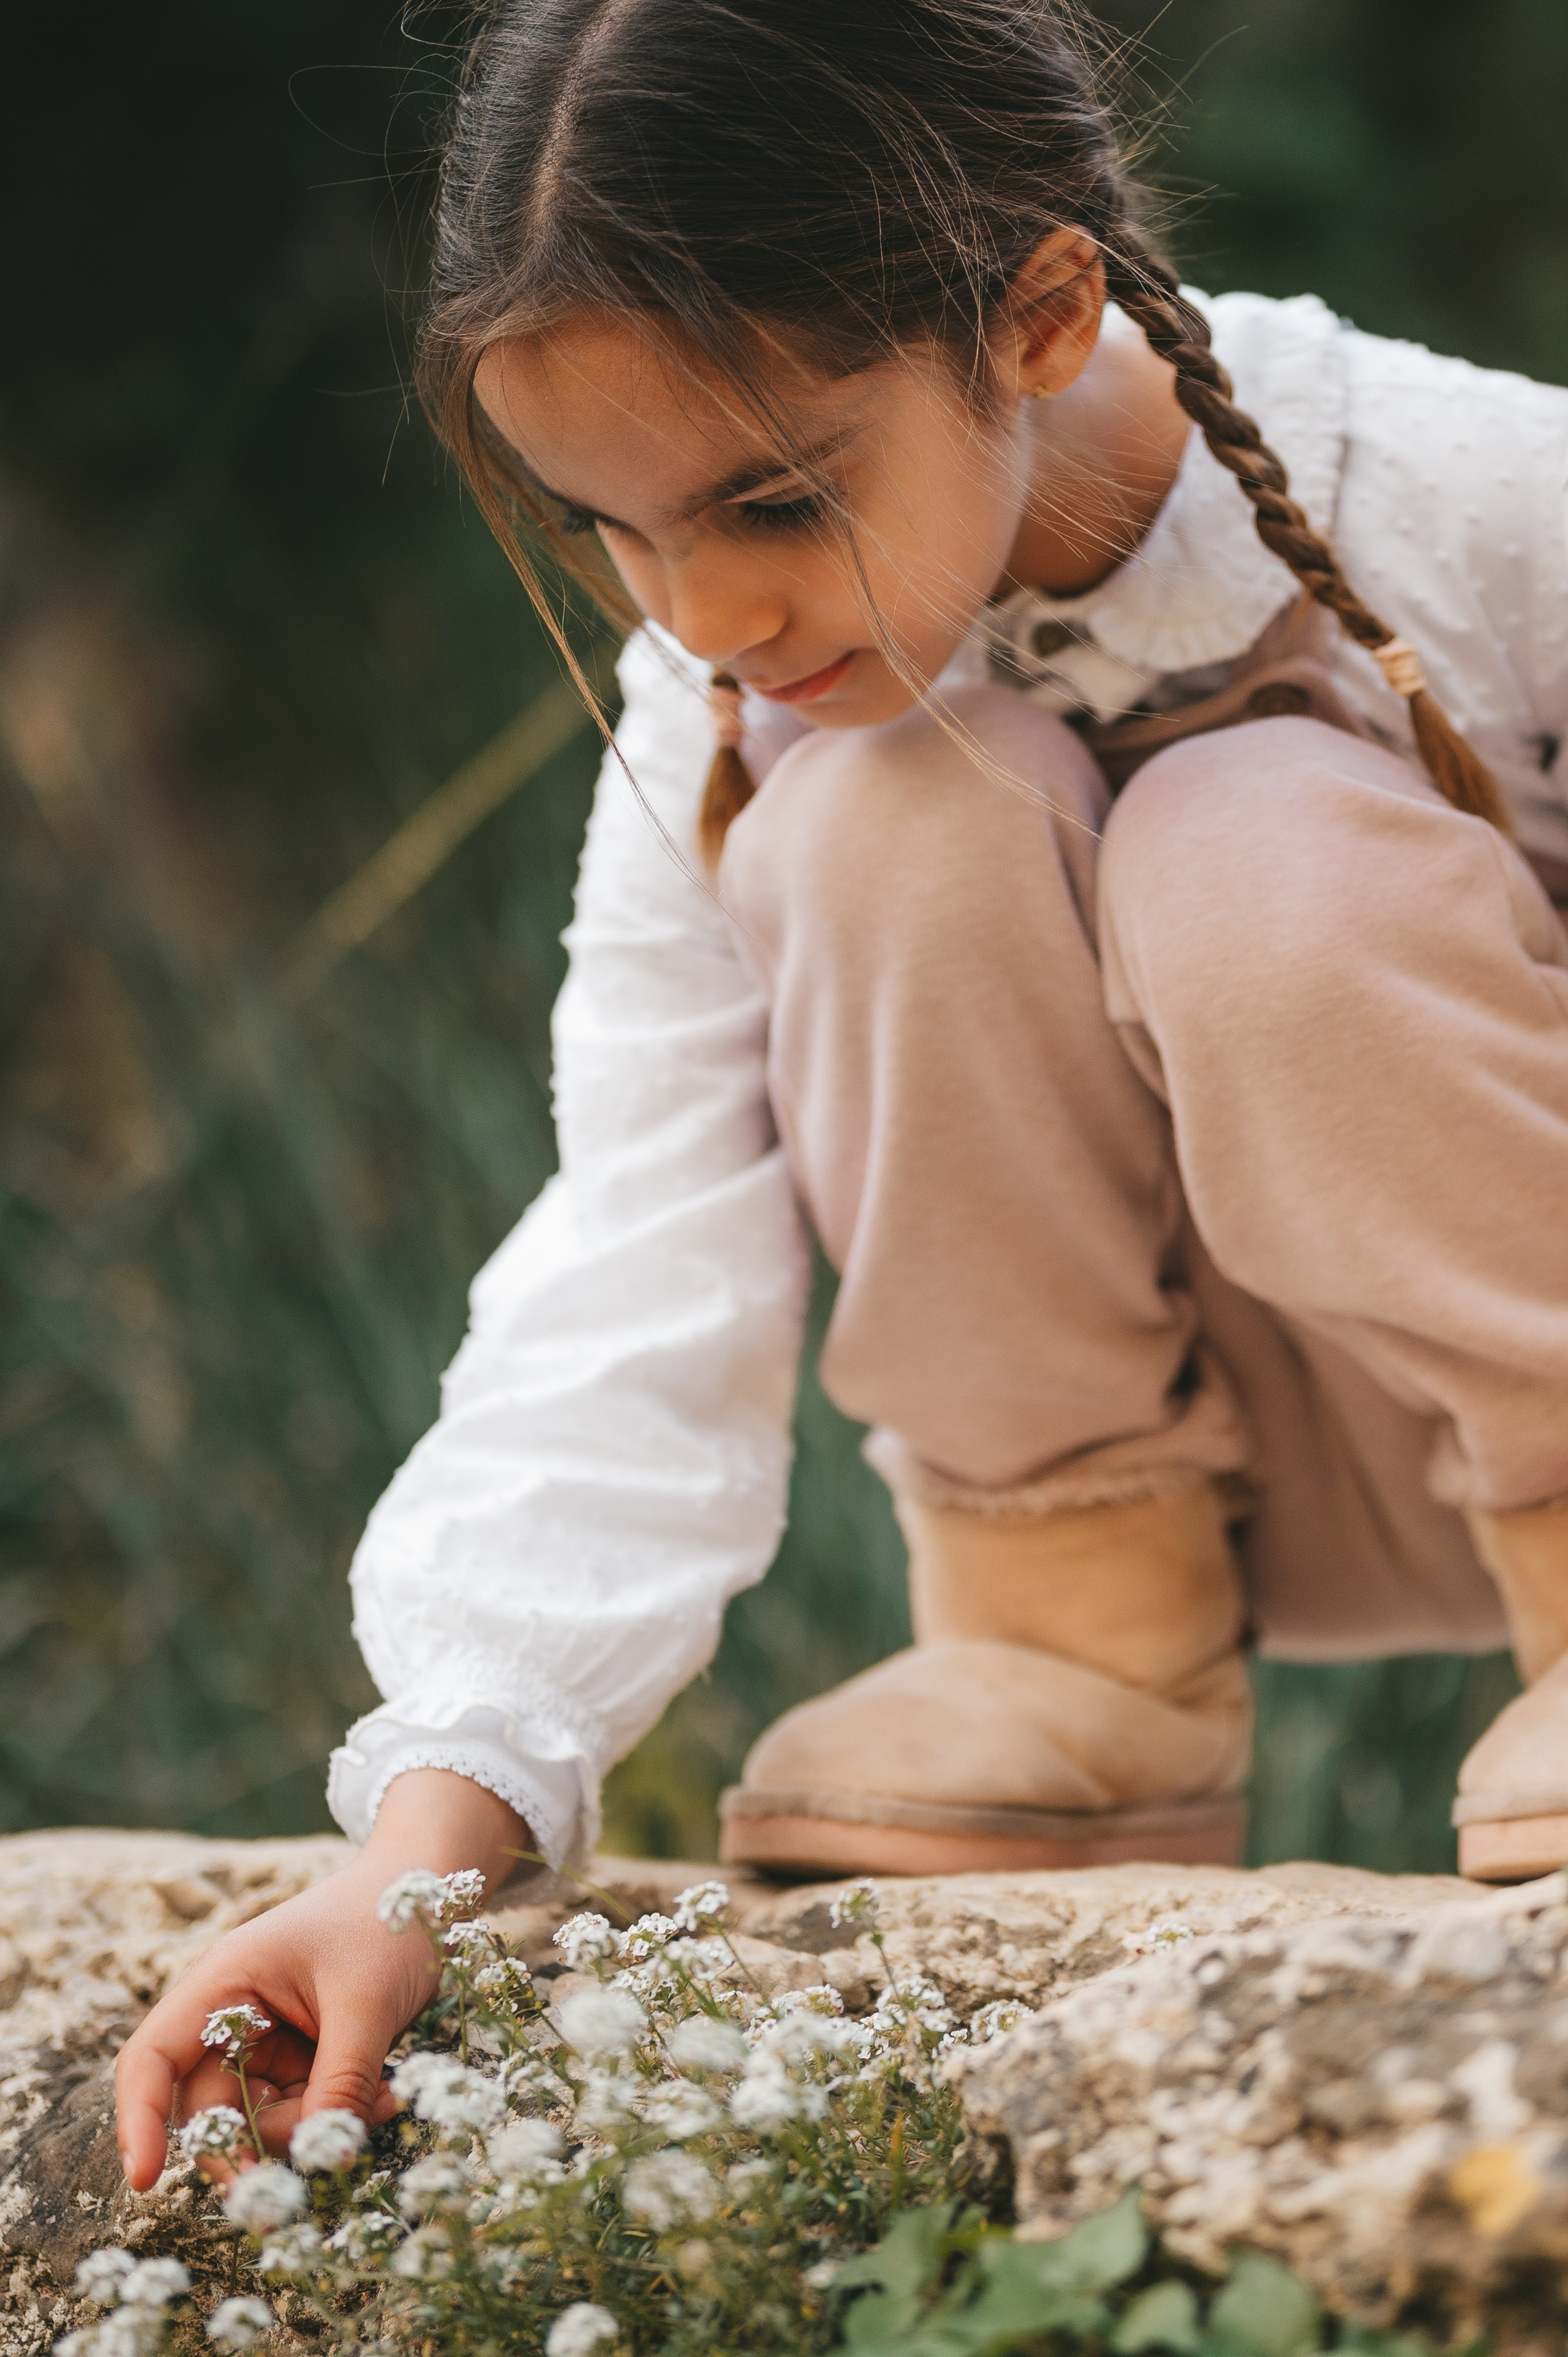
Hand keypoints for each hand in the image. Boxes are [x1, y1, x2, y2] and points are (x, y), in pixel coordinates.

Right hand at [114, 1771, 529, 2188]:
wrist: (426, 1886)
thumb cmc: (388, 1921)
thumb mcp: (366, 2003)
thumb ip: (341, 2082)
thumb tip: (325, 2158)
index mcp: (224, 1982)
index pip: (153, 2057)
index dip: (139, 2120)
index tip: (145, 2182)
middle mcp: (232, 2013)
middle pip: (212, 2109)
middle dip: (262, 2144)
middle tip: (325, 2156)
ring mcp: (266, 2040)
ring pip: (261, 2120)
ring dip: (314, 2129)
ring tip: (386, 2100)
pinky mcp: (301, 2058)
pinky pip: (302, 2110)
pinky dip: (338, 2115)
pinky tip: (389, 2095)